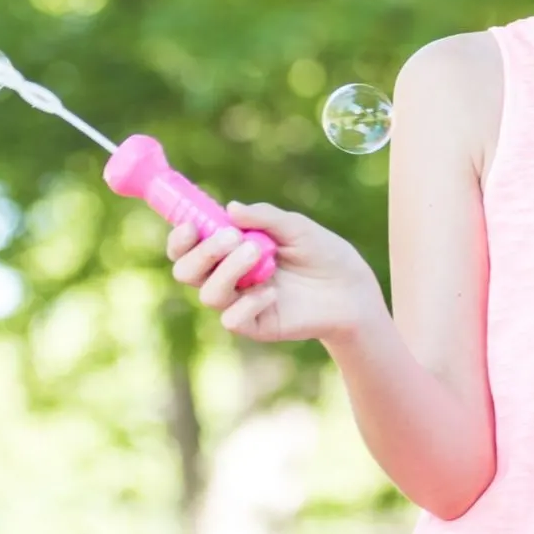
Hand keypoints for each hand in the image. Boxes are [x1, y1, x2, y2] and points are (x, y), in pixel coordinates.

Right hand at [167, 199, 381, 349]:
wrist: (352, 288)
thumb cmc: (323, 253)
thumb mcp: (296, 226)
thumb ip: (264, 217)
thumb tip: (230, 208)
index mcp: (230, 249)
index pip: (189, 246)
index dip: (181, 238)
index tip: (191, 226)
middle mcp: (229, 276)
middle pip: (186, 272)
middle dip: (202, 253)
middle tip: (232, 238)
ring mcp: (241, 302)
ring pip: (209, 294)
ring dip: (228, 272)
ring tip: (259, 254)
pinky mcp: (256, 325)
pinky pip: (233, 320)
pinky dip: (248, 303)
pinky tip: (273, 292)